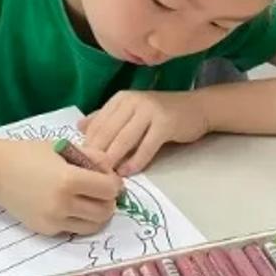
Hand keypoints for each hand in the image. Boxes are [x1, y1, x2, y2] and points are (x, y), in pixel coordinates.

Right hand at [0, 140, 122, 235]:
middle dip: (109, 201)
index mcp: (69, 179)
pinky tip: (69, 205)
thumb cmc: (30, 154)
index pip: (109, 189)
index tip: (107, 177)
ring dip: (97, 214)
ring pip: (93, 226)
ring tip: (89, 200)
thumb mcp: (64, 147)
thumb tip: (112, 172)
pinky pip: (73, 229)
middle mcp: (63, 204)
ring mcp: (54, 220)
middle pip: (105, 211)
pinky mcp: (46, 230)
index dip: (113, 183)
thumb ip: (93, 156)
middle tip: (101, 191)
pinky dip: (78, 219)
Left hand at [80, 91, 207, 175]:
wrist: (196, 108)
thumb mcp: (131, 112)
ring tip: (106, 177)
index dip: (88, 146)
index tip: (83, 165)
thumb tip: (79, 127)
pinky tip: (128, 172)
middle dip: (98, 155)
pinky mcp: (165, 123)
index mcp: (120, 98)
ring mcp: (149, 110)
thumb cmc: (160, 114)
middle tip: (91, 175)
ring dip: (113, 160)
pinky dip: (136, 161)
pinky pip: (146, 146)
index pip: (97, 124)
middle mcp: (133, 101)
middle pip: (108, 132)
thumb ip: (106, 118)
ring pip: (124, 139)